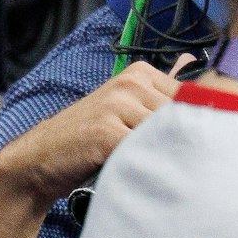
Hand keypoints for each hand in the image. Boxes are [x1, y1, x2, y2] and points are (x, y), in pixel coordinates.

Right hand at [0, 59, 184, 205]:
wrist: (41, 159)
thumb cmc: (91, 139)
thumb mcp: (128, 111)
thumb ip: (162, 95)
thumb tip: (195, 66)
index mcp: (140, 73)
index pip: (193, 97)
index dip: (197, 123)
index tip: (191, 141)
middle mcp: (130, 82)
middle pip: (183, 116)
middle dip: (180, 141)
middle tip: (163, 159)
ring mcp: (117, 104)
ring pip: (166, 133)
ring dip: (163, 154)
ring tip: (146, 164)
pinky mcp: (106, 131)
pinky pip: (144, 150)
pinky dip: (146, 164)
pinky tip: (136, 171)